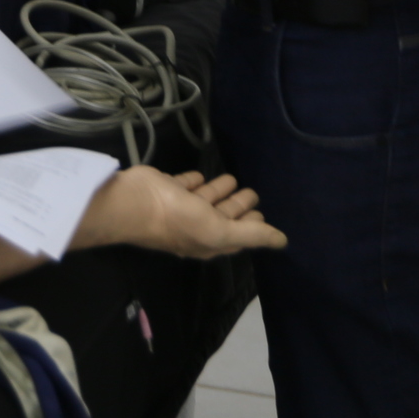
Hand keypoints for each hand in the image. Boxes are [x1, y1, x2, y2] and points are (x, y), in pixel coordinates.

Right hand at [76, 166, 284, 258]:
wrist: (135, 203)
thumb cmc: (179, 219)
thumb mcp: (220, 231)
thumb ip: (252, 234)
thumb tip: (283, 242)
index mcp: (209, 240)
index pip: (236, 235)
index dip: (251, 227)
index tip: (262, 215)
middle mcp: (196, 226)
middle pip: (222, 216)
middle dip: (237, 206)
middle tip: (252, 193)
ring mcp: (180, 208)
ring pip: (205, 200)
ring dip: (219, 191)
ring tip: (232, 179)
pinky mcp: (167, 189)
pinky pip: (185, 185)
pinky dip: (194, 181)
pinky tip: (200, 175)